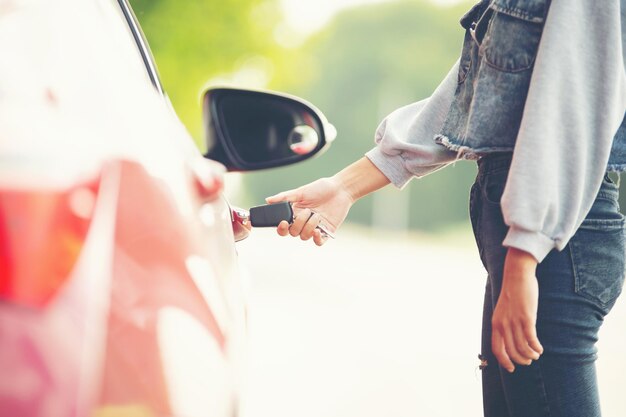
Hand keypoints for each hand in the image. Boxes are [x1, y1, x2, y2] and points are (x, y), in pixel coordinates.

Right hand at [265, 177, 353, 245]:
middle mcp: (303, 222)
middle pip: (293, 233)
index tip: (283, 222)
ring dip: (309, 227)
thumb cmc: (321, 188)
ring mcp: (314, 228)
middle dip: (299, 223)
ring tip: (317, 215)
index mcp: (295, 213)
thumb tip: (268, 200)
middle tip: (308, 211)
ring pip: (304, 237)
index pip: (284, 227)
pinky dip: (316, 239)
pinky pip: (318, 242)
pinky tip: (318, 230)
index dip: (281, 229)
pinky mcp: (326, 231)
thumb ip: (284, 197)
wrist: (340, 189)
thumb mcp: (301, 191)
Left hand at [492, 248, 543, 371]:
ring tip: (536, 355)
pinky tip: (540, 349)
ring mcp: (514, 321)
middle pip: (510, 351)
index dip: (504, 361)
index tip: (512, 368)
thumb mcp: (503, 311)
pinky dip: (536, 347)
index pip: (496, 348)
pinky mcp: (526, 317)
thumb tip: (510, 339)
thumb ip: (504, 324)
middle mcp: (503, 324)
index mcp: (495, 323)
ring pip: (522, 347)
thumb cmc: (512, 293)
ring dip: (530, 355)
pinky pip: (531, 339)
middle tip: (529, 361)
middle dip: (520, 360)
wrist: (517, 276)